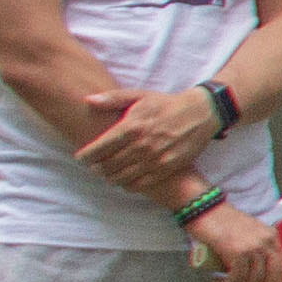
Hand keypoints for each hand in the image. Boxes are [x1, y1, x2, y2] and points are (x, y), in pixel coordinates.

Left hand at [78, 80, 220, 195]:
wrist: (201, 113)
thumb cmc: (166, 104)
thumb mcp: (139, 95)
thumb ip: (112, 98)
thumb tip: (88, 100)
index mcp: (131, 126)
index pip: (99, 148)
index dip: (85, 156)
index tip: (81, 158)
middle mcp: (141, 145)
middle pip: (108, 165)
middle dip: (96, 168)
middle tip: (93, 167)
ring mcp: (155, 158)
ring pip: (122, 176)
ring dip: (110, 178)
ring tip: (107, 174)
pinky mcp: (167, 168)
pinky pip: (141, 183)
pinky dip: (129, 185)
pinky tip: (125, 181)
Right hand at [189, 201, 281, 281]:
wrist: (203, 207)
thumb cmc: (221, 224)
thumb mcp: (246, 237)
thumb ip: (254, 254)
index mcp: (272, 238)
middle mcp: (267, 242)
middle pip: (270, 279)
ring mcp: (253, 246)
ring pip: (253, 281)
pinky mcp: (237, 250)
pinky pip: (237, 278)